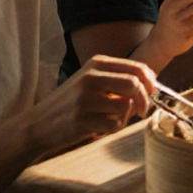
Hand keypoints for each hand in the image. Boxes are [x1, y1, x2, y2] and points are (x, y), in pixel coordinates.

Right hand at [24, 55, 155, 153]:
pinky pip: (114, 124)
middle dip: (145, 100)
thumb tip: (154, 84)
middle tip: (142, 111)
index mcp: (96, 64)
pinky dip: (114, 128)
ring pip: (126, 106)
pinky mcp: (81, 119)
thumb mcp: (92, 81)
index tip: (152, 93)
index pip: (137, 68)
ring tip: (113, 119)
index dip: (151, 82)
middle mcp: (90, 77)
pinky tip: (100, 128)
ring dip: (126, 117)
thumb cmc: (73, 102)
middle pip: (134, 85)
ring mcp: (84, 98)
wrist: (39, 123)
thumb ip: (118, 78)